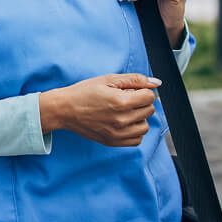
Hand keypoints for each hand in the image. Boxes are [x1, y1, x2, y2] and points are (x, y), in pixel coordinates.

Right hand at [40, 73, 160, 146]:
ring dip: (139, 117)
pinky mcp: (113, 142)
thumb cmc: (84, 92)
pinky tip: (123, 122)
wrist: (64, 109)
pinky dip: (134, 131)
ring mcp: (118, 133)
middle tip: (124, 99)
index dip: (141, 90)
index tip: (130, 90)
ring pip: (145, 126)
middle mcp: (121, 120)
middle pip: (149, 111)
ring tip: (124, 111)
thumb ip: (134, 80)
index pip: (150, 97)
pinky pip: (137, 139)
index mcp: (121, 102)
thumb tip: (157, 83)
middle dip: (140, 102)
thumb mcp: (107, 80)